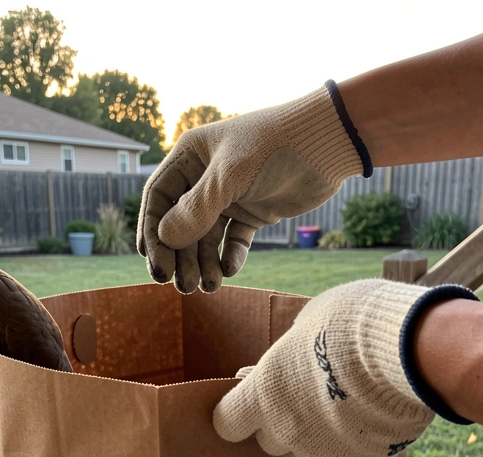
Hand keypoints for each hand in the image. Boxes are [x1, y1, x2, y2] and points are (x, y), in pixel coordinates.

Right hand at [137, 83, 368, 293]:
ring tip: (210, 286)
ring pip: (207, 237)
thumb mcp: (229, 177)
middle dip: (181, 257)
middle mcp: (206, 177)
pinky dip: (231, 256)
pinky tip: (231, 270)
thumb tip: (163, 239)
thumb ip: (196, 209)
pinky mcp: (255, 212)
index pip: (159, 200)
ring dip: (205, 263)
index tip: (155, 265)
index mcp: (191, 157)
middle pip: (181, 224)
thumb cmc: (274, 148)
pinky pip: (235, 240)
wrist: (329, 143)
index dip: (153, 233)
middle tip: (184, 286)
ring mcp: (231, 196)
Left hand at [213, 280, 476, 456]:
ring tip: (352, 396)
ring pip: (312, 449)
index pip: (226, 422)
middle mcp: (288, 430)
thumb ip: (288, 352)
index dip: (237, 410)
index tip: (250, 396)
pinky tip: (376, 410)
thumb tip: (281, 362)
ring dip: (320, 431)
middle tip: (308, 391)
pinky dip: (357, 438)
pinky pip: (351, 454)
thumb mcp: (308, 322)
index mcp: (265, 393)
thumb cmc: (353, 322)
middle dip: (282, 420)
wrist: (412, 351)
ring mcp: (326, 451)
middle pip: (270, 439)